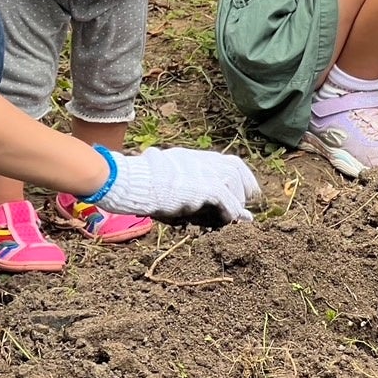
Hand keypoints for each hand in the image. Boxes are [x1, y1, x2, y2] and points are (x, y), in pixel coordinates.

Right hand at [97, 146, 261, 225]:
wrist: (132, 182)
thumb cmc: (139, 185)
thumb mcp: (161, 180)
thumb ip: (177, 185)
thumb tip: (184, 200)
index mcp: (188, 156)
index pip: (222, 160)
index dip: (236, 176)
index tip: (240, 190)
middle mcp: (199, 159)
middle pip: (234, 167)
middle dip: (245, 186)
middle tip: (245, 206)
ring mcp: (203, 170)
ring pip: (233, 182)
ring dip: (236, 201)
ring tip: (234, 217)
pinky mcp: (205, 186)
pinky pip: (227, 200)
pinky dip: (231, 211)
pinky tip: (230, 220)